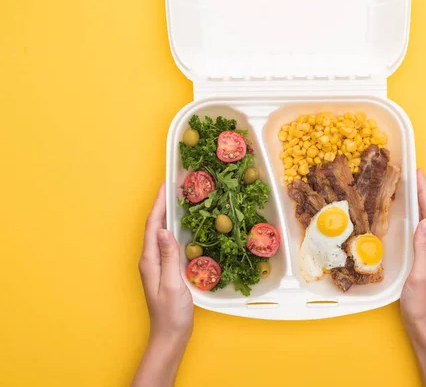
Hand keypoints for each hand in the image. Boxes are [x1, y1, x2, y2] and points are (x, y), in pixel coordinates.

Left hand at [133, 183, 192, 386]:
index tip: (166, 184)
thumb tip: (163, 230)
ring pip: (159, 232)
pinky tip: (181, 225)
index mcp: (149, 260)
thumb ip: (169, 257)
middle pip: (154, 225)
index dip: (158, 204)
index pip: (152, 225)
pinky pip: (166, 241)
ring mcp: (156, 264)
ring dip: (166, 214)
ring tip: (177, 198)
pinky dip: (172, 227)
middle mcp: (150, 259)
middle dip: (162, 204)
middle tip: (173, 185)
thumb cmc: (172, 313)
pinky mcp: (164, 269)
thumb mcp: (173, 284)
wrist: (170, 336)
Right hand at [400, 170, 425, 386]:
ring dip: (421, 204)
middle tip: (414, 174)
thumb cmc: (421, 304)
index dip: (425, 194)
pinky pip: (423, 231)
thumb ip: (423, 248)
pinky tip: (410, 214)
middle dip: (423, 194)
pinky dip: (417, 217)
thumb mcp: (420, 276)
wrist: (424, 325)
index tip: (419, 175)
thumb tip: (425, 221)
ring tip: (412, 187)